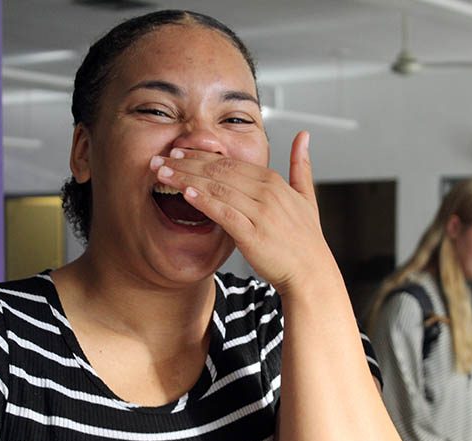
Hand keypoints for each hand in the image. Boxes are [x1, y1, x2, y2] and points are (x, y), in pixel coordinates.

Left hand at [150, 131, 336, 295]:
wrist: (311, 273)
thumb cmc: (305, 240)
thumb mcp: (307, 197)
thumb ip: (301, 165)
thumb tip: (303, 136)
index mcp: (274, 182)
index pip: (230, 162)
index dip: (201, 156)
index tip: (178, 152)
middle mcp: (267, 193)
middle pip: (219, 171)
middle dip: (186, 164)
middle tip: (160, 159)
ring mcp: (260, 213)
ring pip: (217, 189)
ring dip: (186, 179)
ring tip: (162, 174)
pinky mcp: (252, 235)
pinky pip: (224, 213)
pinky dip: (204, 202)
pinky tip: (186, 195)